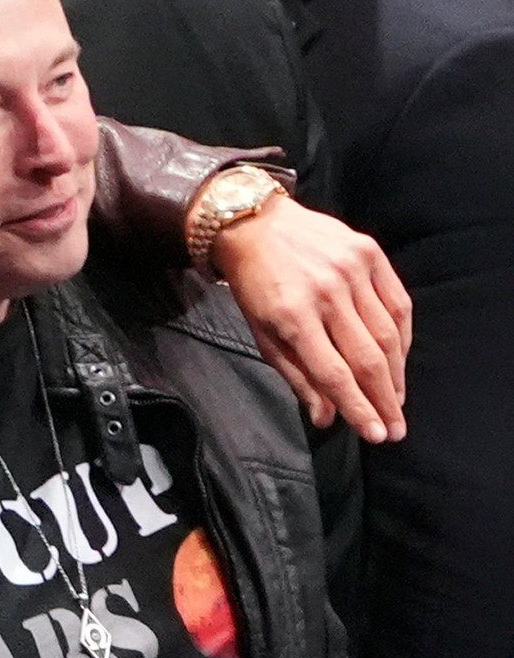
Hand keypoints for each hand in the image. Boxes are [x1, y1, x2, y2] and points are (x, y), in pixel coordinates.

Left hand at [211, 192, 410, 443]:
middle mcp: (326, 293)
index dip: (358, 408)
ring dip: (397, 373)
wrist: (256, 223)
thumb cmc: (254, 284)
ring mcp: (351, 270)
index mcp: (292, 316)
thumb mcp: (261, 333)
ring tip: (397, 401)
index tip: (376, 434)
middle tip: (396, 428)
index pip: (334, 373)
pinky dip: (403, 336)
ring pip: (387, 333)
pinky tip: (400, 359)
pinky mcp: (369, 252)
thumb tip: (326, 417)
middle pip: (367, 358)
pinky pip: (398, 303)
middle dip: (384, 399)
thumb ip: (296, 375)